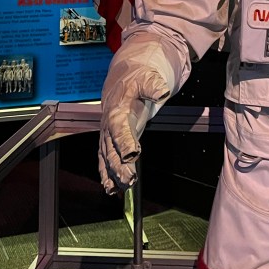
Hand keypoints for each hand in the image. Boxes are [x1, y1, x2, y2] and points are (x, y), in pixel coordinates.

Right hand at [98, 66, 171, 193]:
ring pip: (106, 157)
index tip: (132, 154)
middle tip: (128, 179)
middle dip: (118, 165)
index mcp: (117, 110)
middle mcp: (109, 125)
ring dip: (112, 174)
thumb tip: (162, 92)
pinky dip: (106, 175)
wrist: (123, 79)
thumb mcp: (147, 78)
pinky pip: (105, 159)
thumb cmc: (136, 79)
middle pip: (111, 148)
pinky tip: (111, 189)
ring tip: (118, 190)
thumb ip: (154, 86)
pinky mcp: (111, 141)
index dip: (125, 142)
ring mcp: (108, 135)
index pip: (120, 129)